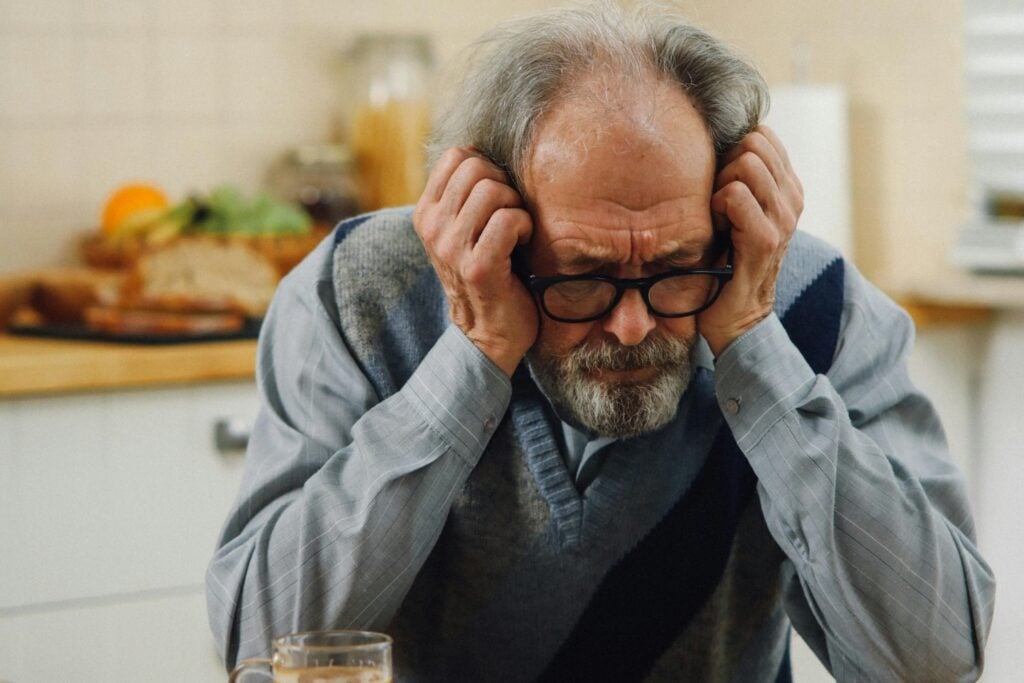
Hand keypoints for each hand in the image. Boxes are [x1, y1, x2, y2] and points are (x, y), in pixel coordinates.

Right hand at [413, 148, 536, 376]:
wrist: (488, 333)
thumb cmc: (488, 272)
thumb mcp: (464, 230)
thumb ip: (466, 195)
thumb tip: (487, 152)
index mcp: (426, 213)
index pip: (456, 156)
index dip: (487, 167)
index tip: (496, 196)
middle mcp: (432, 227)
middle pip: (476, 167)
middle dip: (504, 184)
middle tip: (510, 214)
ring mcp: (452, 247)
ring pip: (493, 189)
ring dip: (516, 206)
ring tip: (515, 231)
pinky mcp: (478, 267)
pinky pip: (509, 219)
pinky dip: (524, 227)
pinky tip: (521, 245)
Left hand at [698, 125, 803, 355]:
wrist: (735, 317)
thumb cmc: (725, 260)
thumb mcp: (736, 212)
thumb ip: (737, 177)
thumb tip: (715, 140)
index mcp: (787, 188)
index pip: (762, 134)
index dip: (732, 151)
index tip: (721, 183)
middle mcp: (792, 198)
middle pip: (753, 142)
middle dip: (724, 165)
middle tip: (716, 202)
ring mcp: (784, 218)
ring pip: (745, 163)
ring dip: (719, 187)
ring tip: (718, 217)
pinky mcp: (766, 239)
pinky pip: (734, 194)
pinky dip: (716, 207)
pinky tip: (717, 230)